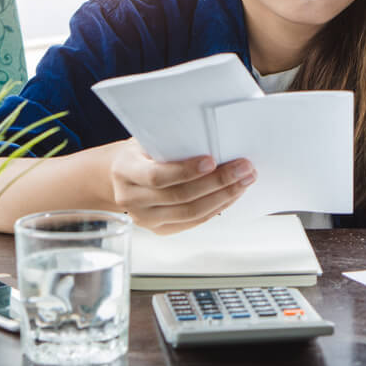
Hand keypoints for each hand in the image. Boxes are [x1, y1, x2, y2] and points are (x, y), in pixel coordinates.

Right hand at [105, 138, 255, 233]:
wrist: (121, 174)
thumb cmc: (141, 151)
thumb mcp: (148, 138)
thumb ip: (171, 140)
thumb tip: (210, 136)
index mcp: (126, 170)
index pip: (157, 176)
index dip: (186, 170)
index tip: (212, 160)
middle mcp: (132, 198)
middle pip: (180, 196)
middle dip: (217, 182)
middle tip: (243, 168)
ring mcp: (145, 218)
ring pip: (190, 213)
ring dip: (223, 197)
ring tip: (244, 181)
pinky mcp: (159, 229)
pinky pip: (193, 222)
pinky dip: (216, 208)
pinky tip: (231, 194)